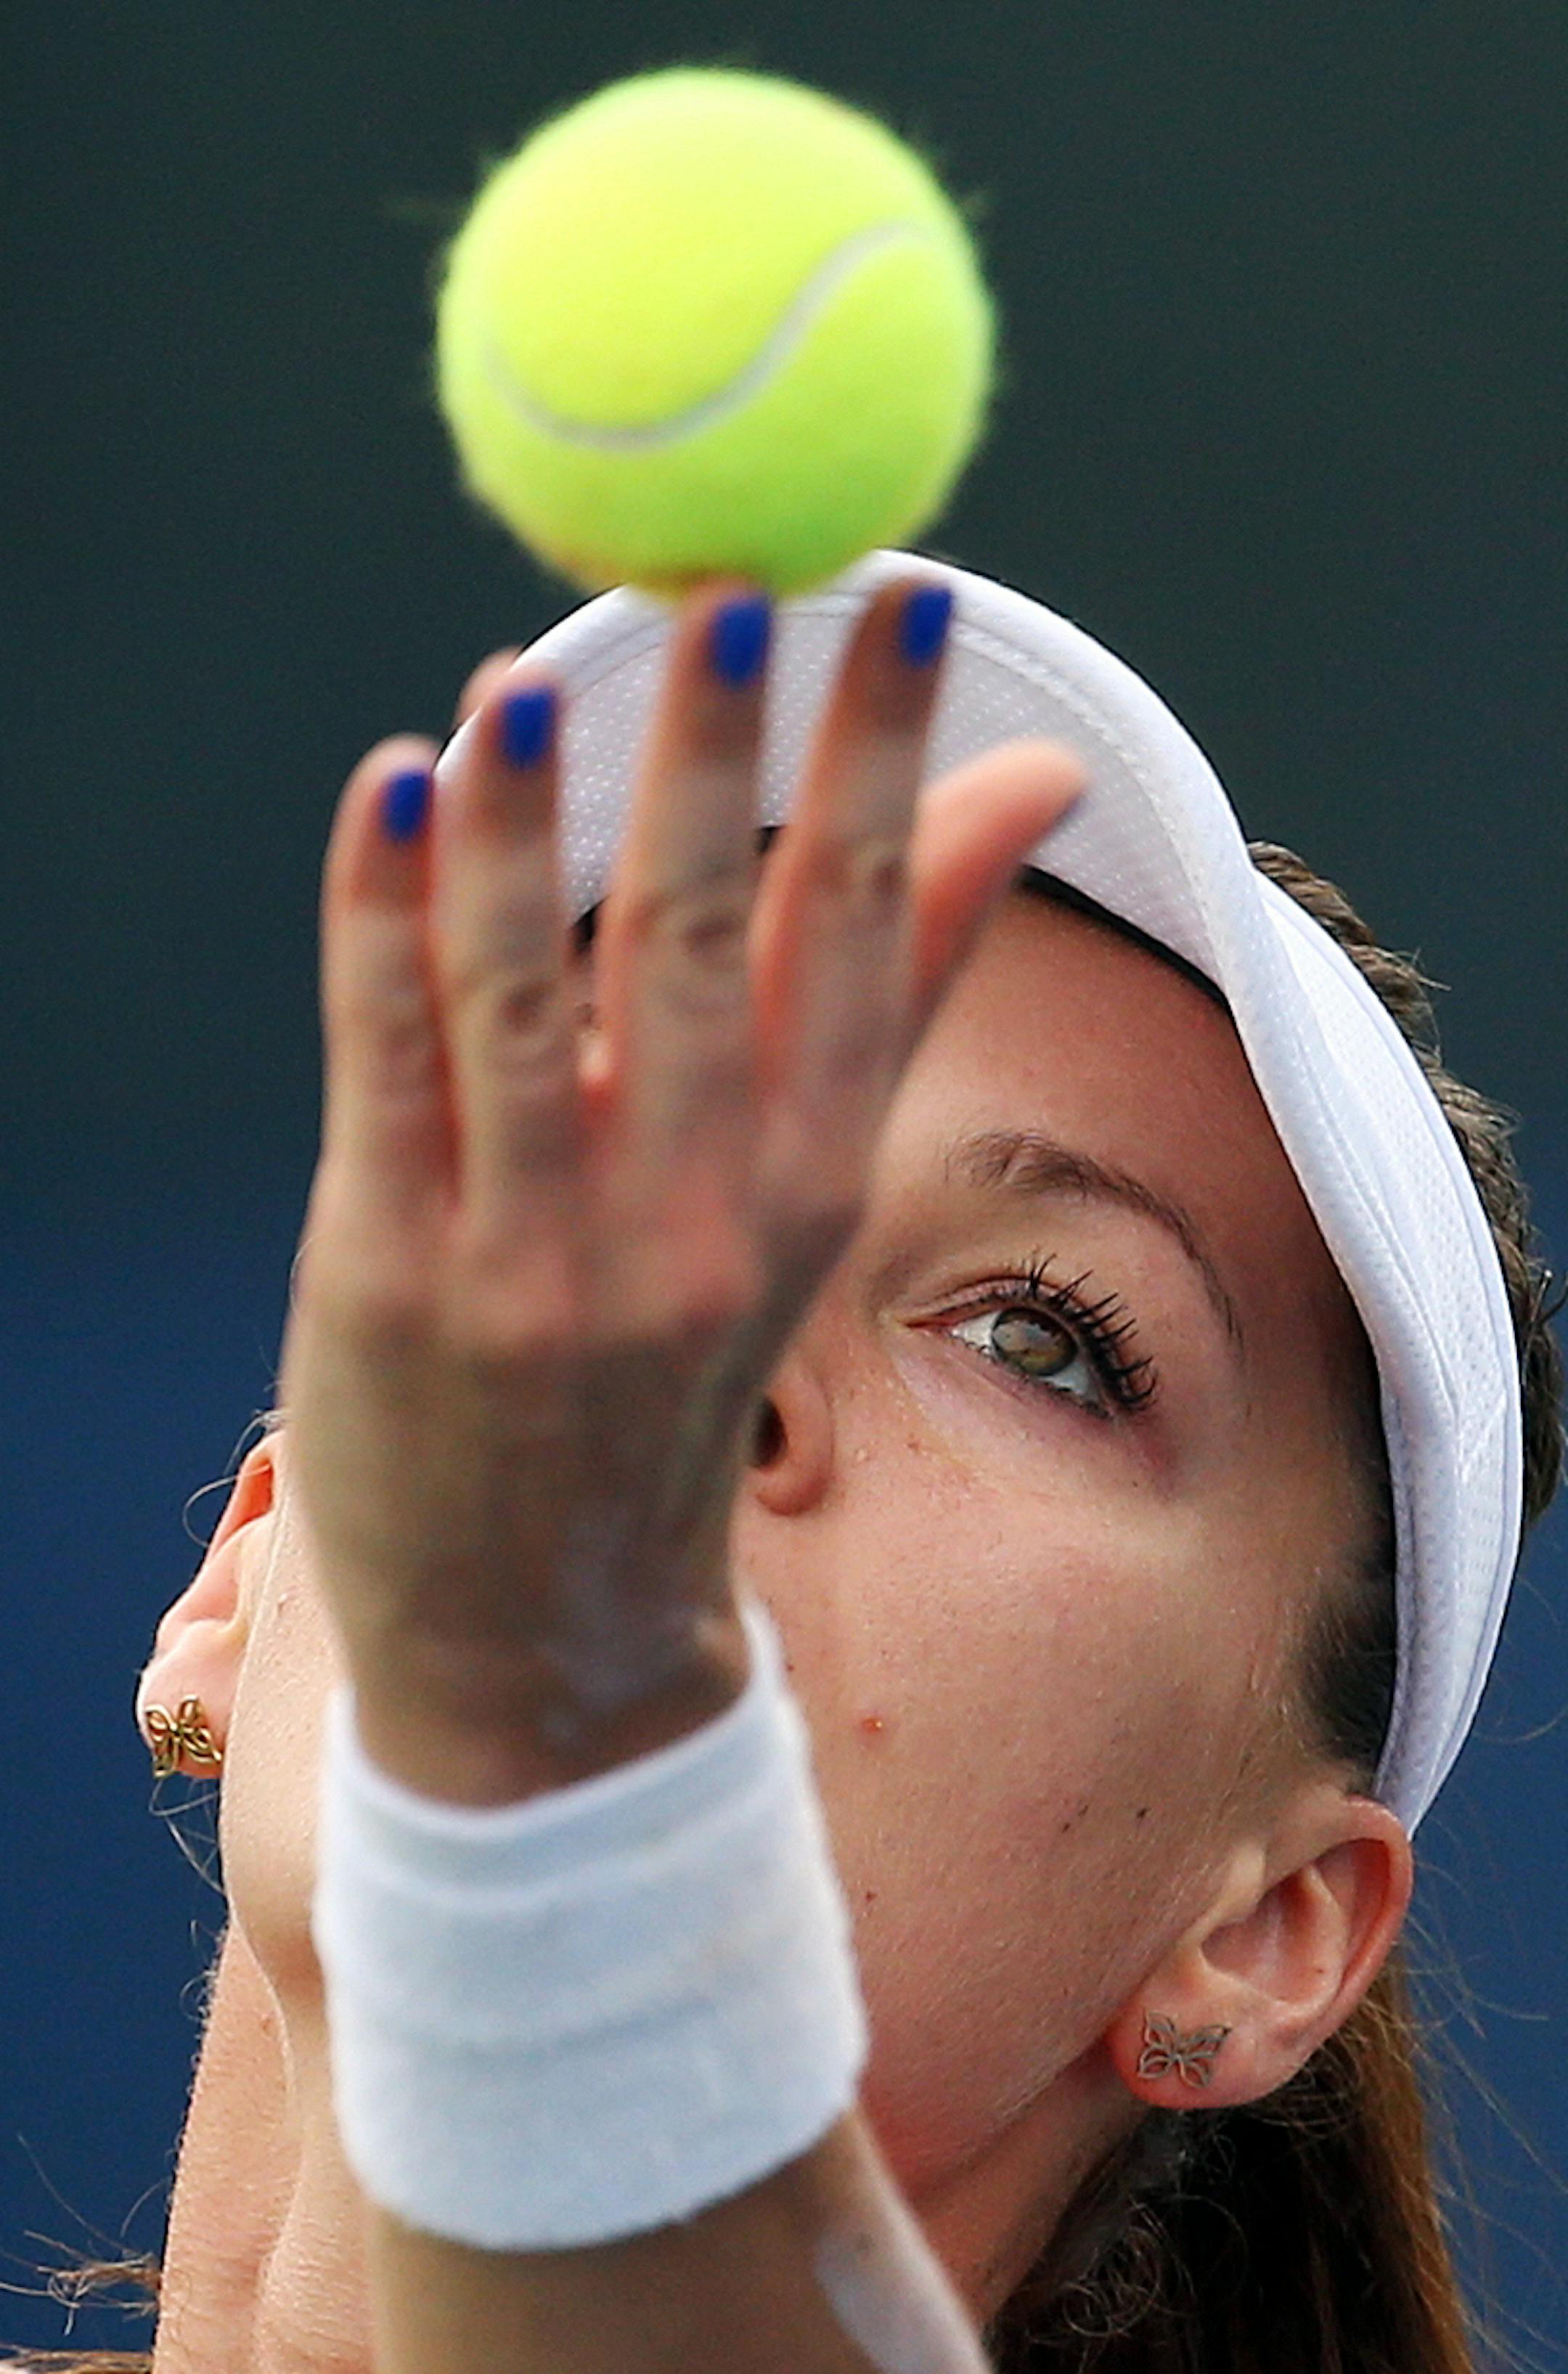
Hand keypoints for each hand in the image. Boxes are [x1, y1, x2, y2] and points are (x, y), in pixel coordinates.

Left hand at [279, 577, 1081, 1799]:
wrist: (545, 1631)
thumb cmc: (674, 1372)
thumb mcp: (800, 1197)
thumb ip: (890, 978)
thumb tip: (1025, 787)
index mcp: (807, 1181)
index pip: (861, 929)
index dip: (884, 754)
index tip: (903, 597)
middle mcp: (690, 1216)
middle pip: (701, 939)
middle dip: (719, 754)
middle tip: (728, 586)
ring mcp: (534, 1251)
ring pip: (526, 990)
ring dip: (527, 821)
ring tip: (527, 675)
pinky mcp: (387, 1264)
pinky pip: (385, 1057)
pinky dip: (382, 913)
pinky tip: (392, 788)